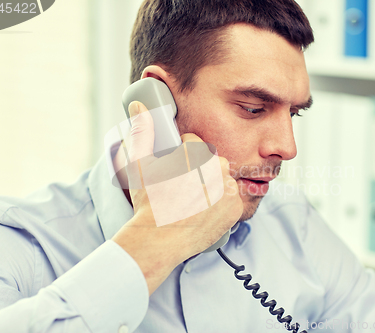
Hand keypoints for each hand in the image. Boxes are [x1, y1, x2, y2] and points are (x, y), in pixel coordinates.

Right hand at [112, 100, 242, 294]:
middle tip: (182, 188)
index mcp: (196, 152)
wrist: (158, 240)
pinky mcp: (235, 208)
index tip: (174, 172)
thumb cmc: (148, 203)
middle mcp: (217, 168)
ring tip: (192, 201)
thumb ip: (142, 132)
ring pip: (221, 179)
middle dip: (199, 170)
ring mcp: (228, 189)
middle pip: (210, 160)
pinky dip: (220, 203)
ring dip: (211, 185)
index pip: (194, 143)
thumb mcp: (140, 165)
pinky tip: (204, 210)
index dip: (182, 156)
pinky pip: (230, 198)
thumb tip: (138, 105)